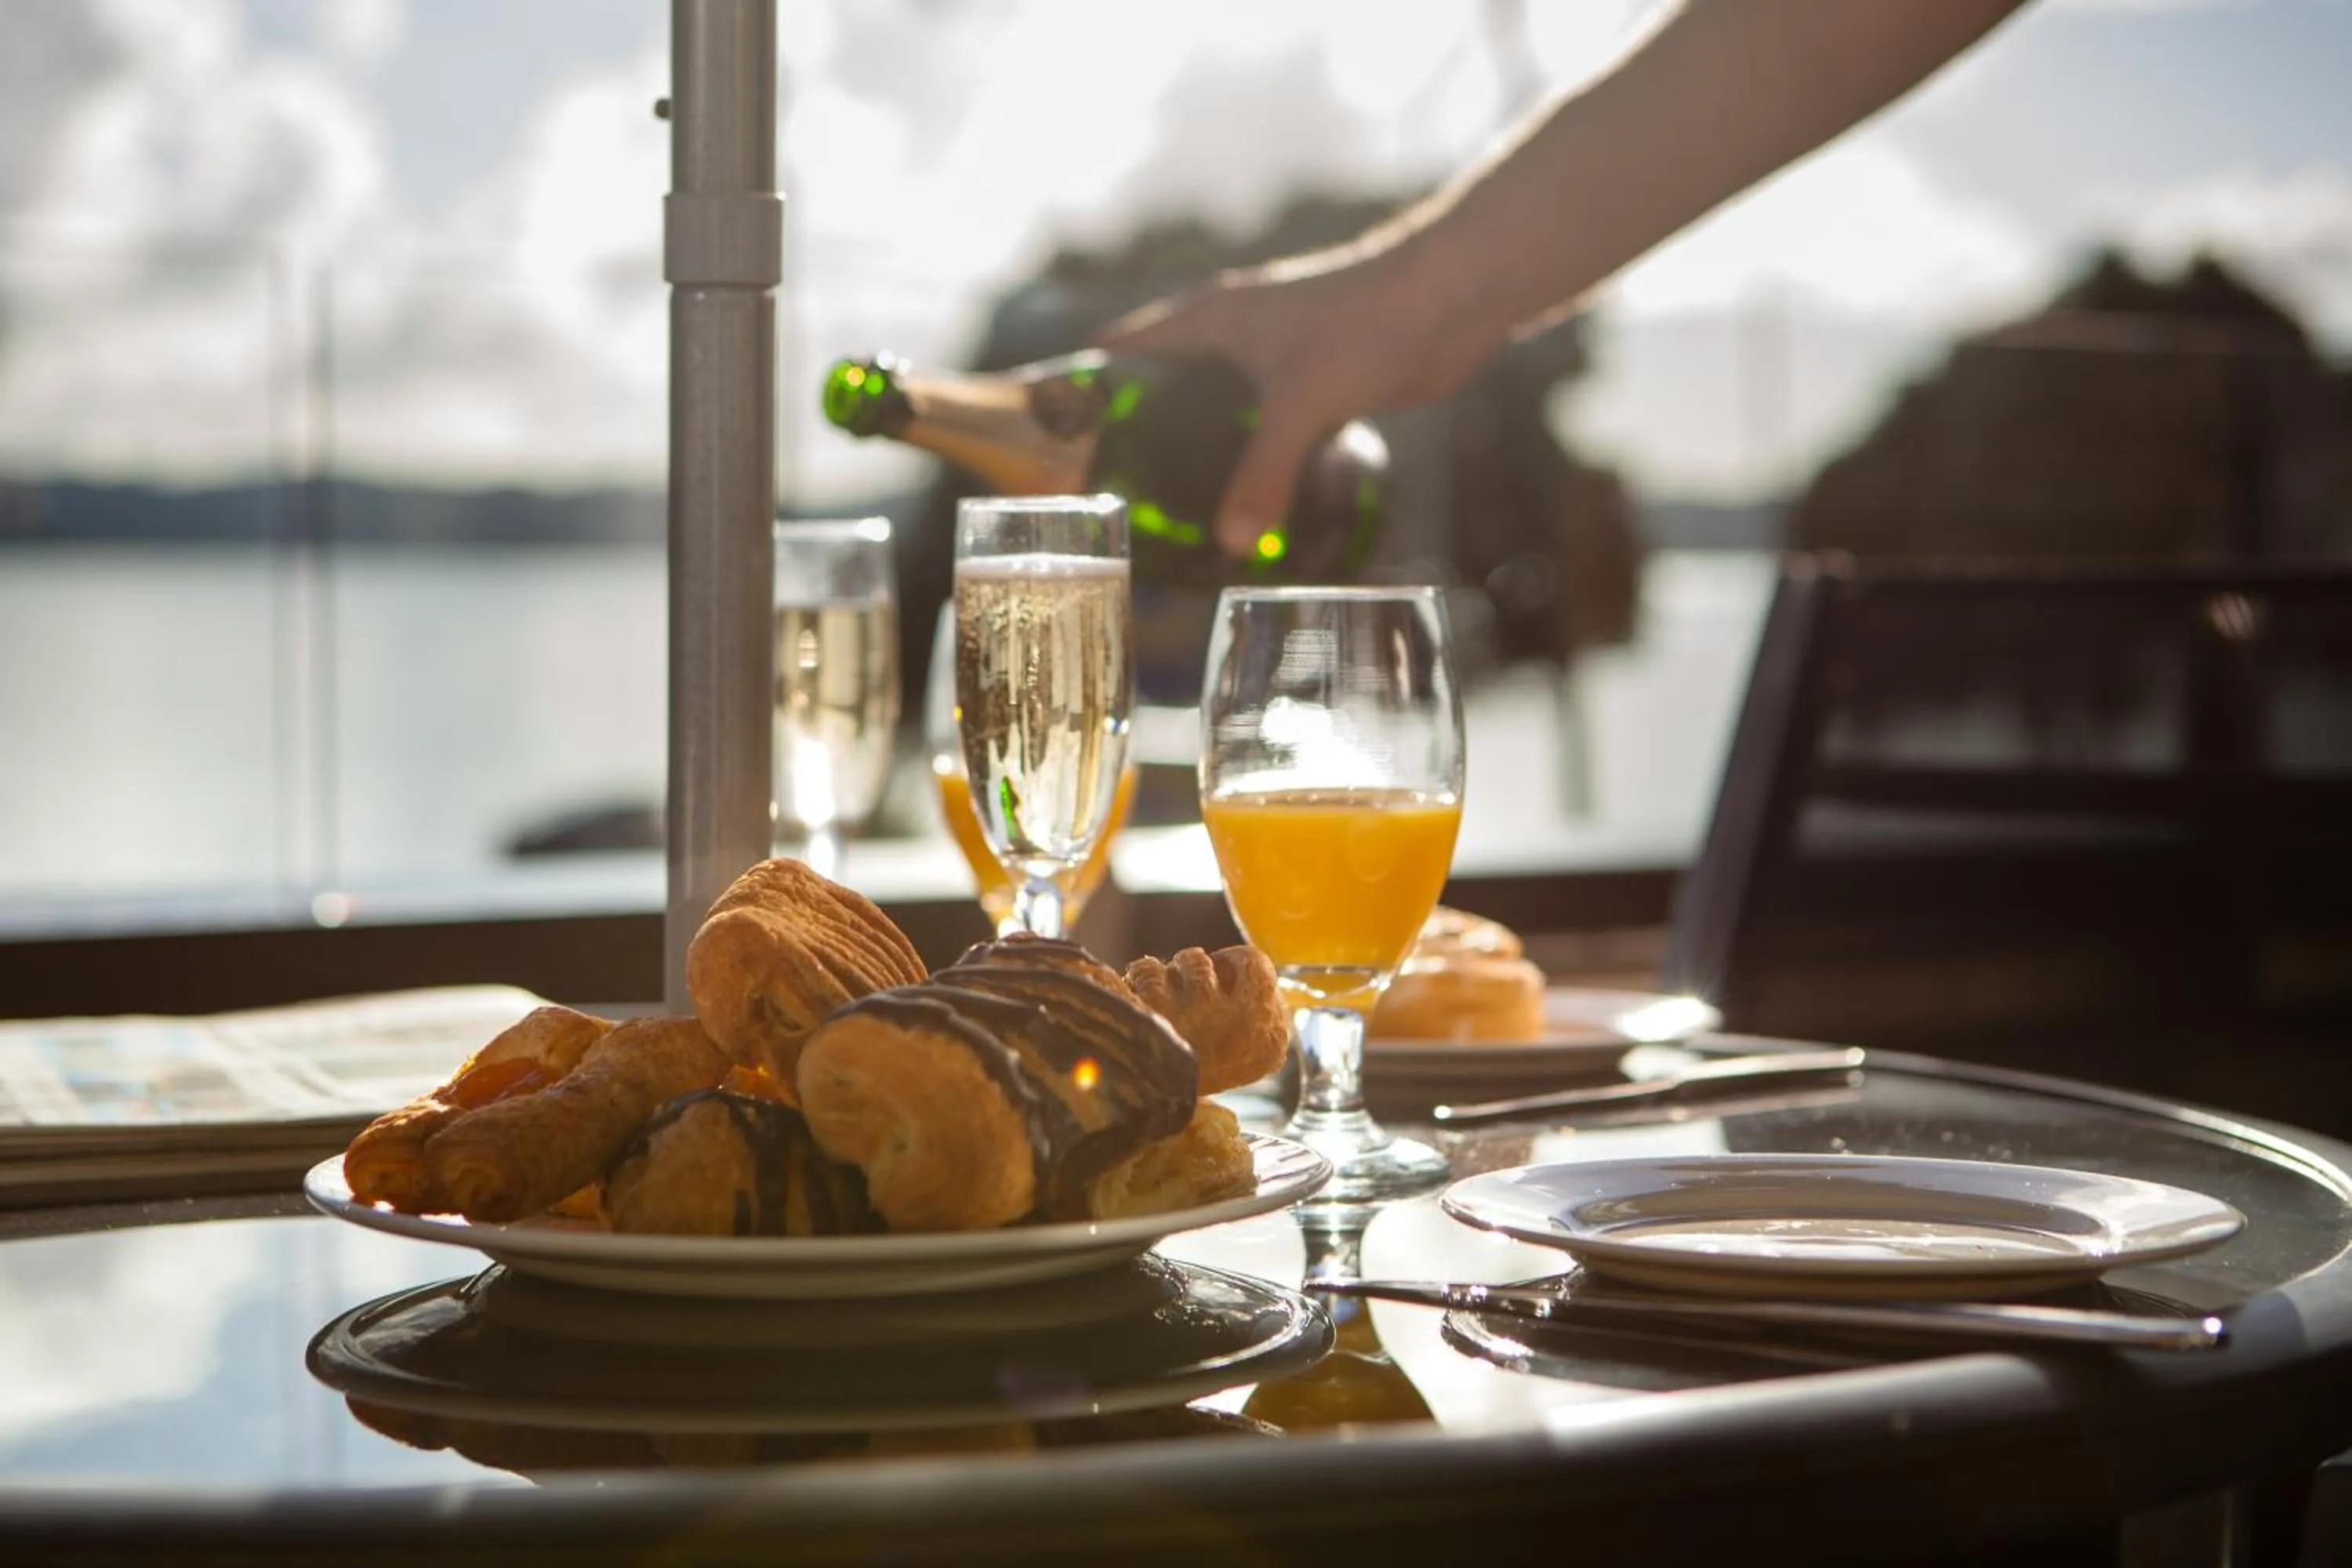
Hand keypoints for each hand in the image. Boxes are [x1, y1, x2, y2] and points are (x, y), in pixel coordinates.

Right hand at [1094, 240, 1502, 558]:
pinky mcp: (1316, 386)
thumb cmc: (1370, 321)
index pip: (1121, 351)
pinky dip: (1253, 463)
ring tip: (1168, 519)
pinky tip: (1246, 509)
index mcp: (1207, 319)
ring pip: (1217, 416)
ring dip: (1200, 457)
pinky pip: (1266, 431)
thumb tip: (1230, 545)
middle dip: (1140, 442)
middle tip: (1112, 505)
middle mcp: (1232, 336)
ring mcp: (1275, 361)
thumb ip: (1263, 473)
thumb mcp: (1304, 403)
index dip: (1085, 391)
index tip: (1056, 444)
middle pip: (1164, 392)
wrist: (1454, 295)